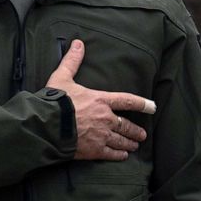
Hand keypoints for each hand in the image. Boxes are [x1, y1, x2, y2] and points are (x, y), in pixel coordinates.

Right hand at [46, 39, 155, 160]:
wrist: (47, 126)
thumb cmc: (55, 101)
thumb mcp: (62, 77)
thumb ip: (72, 61)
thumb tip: (78, 43)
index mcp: (101, 100)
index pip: (127, 101)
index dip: (142, 103)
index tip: (152, 107)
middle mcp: (105, 118)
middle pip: (126, 125)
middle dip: (135, 130)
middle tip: (142, 135)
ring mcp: (101, 135)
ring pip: (121, 140)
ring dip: (129, 143)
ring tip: (135, 146)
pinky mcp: (94, 150)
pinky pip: (111, 154)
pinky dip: (118, 155)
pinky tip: (123, 156)